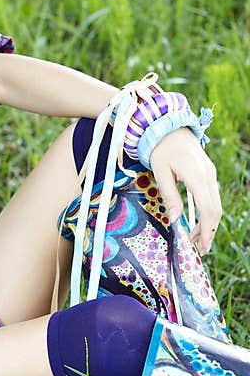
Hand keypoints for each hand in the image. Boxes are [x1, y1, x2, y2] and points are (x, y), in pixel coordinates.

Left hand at [149, 127, 221, 254]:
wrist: (169, 126)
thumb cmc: (160, 148)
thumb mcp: (160, 172)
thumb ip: (169, 196)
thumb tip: (174, 219)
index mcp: (196, 176)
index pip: (207, 209)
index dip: (206, 230)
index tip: (200, 246)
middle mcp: (208, 175)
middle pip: (215, 210)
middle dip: (209, 231)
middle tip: (198, 249)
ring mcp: (210, 173)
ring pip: (216, 204)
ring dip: (208, 223)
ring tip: (196, 238)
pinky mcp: (208, 172)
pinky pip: (212, 196)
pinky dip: (208, 212)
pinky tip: (198, 222)